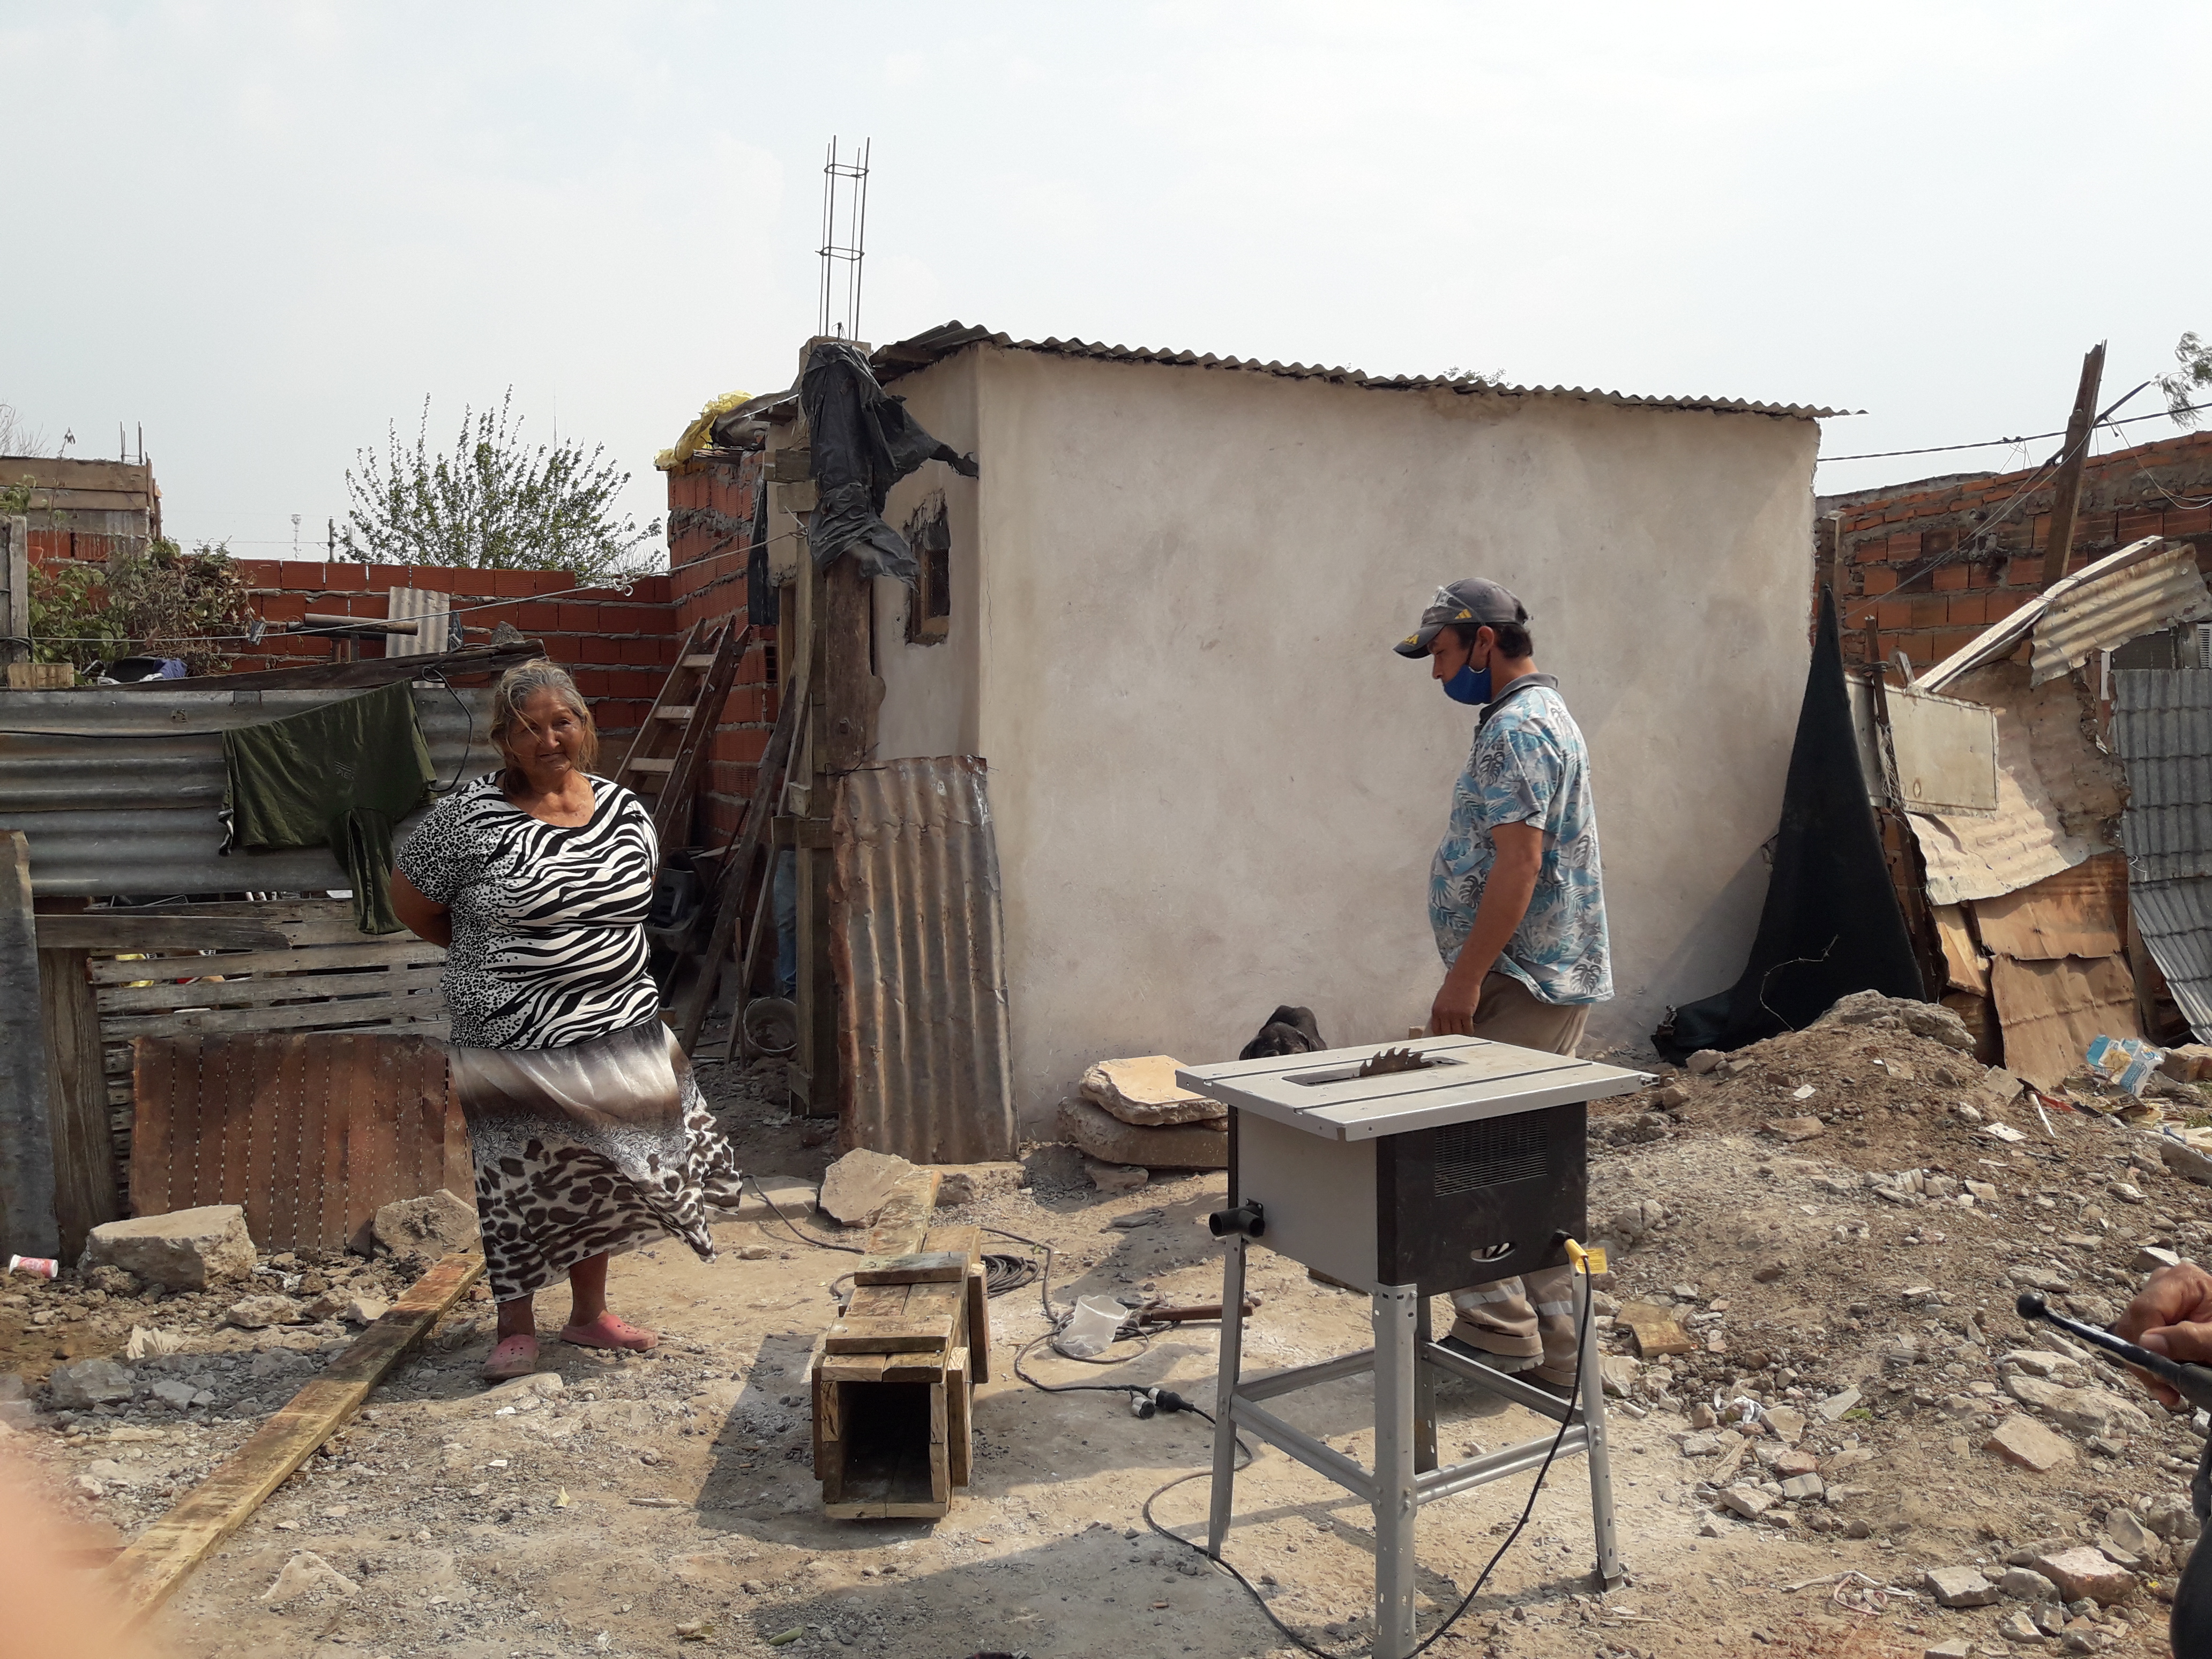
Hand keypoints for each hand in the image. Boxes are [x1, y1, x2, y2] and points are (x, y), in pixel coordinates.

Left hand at [1429, 973, 1481, 1036]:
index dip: (1441, 1033)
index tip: (1444, 1035)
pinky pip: (1467, 1028)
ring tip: (1463, 1033)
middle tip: (1455, 1036)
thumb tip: (1441, 1020)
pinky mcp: (1466, 1014)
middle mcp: (1445, 1014)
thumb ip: (1441, 1010)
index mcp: (1436, 1010)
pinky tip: (1470, 1030)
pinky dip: (1469, 1031)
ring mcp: (1455, 1015)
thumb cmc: (1453, 984)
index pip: (1436, 1029)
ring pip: (1457, 1032)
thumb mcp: (1441, 997)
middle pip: (1446, 1033)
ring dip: (1461, 1034)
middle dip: (1451, 1035)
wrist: (1464, 977)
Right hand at [2114, 1261, 2211, 1408]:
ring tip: (2169, 1389)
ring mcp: (2156, 1300)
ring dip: (2147, 1365)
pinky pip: (2140, 1339)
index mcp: (2181, 1280)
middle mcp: (2162, 1285)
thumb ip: (2188, 1339)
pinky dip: (2150, 1362)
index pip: (2145, 1309)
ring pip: (2132, 1333)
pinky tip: (2166, 1380)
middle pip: (2134, 1322)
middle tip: (2167, 1388)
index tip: (2158, 1372)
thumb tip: (2146, 1344)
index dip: (2144, 1342)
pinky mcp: (2155, 1317)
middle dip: (2145, 1358)